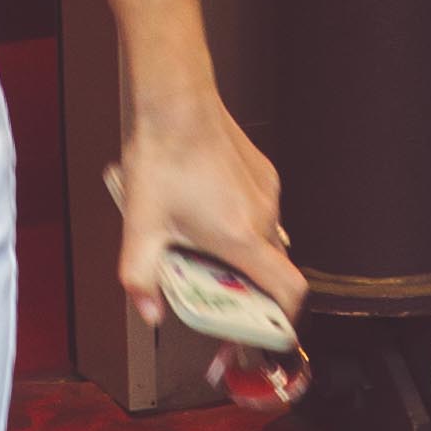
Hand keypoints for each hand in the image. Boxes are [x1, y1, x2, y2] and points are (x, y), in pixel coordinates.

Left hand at [108, 98, 295, 337]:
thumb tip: (149, 312)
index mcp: (240, 237)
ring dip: (242, 253)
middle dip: (250, 288)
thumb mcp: (141, 225)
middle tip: (218, 289)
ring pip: (266, 241)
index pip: (289, 292)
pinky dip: (240, 224)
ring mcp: (267, 194)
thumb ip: (140, 277)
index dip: (286, 318)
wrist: (176, 100)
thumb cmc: (164, 155)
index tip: (271, 330)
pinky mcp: (264, 175)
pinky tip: (207, 211)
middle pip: (273, 271)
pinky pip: (260, 213)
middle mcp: (263, 217)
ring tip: (204, 244)